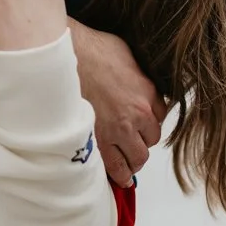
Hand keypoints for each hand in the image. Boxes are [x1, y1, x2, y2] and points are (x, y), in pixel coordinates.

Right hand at [68, 19, 166, 186]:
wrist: (64, 57)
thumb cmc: (89, 49)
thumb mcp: (125, 53)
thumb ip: (136, 73)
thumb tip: (135, 79)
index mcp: (146, 91)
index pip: (161, 114)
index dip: (149, 117)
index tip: (141, 119)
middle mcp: (137, 113)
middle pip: (151, 138)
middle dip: (142, 139)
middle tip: (131, 139)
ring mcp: (117, 130)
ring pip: (138, 157)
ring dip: (133, 159)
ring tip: (126, 161)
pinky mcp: (98, 141)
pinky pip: (116, 167)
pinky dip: (119, 173)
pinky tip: (119, 176)